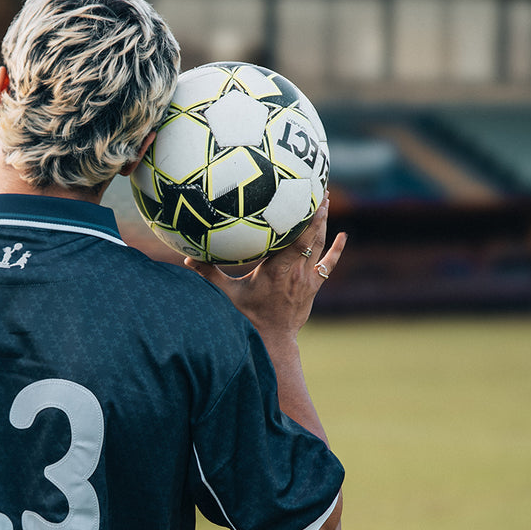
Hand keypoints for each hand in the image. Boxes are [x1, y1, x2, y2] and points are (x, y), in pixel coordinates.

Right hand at [184, 197, 345, 339]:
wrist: (273, 340)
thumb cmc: (249, 317)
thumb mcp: (228, 294)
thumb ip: (209, 274)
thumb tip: (187, 258)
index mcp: (278, 270)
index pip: (298, 241)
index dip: (308, 220)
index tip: (313, 200)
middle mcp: (297, 272)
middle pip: (313, 237)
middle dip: (318, 213)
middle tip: (321, 189)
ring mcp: (308, 279)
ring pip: (320, 247)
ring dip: (324, 224)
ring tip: (327, 201)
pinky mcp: (313, 286)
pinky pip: (328, 264)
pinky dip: (336, 249)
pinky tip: (343, 236)